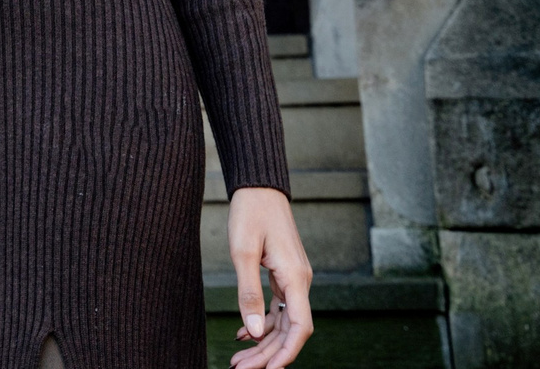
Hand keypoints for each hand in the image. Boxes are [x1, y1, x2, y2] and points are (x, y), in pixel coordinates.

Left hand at [228, 186, 312, 368]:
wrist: (259, 187)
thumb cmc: (251, 213)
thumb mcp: (243, 253)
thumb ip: (249, 293)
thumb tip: (254, 331)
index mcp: (296, 278)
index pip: (300, 327)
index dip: (287, 353)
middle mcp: (300, 281)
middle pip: (289, 330)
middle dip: (268, 353)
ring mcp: (293, 278)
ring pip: (282, 321)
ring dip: (263, 342)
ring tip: (239, 359)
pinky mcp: (284, 274)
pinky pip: (277, 307)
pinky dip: (262, 323)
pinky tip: (244, 334)